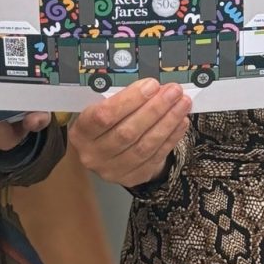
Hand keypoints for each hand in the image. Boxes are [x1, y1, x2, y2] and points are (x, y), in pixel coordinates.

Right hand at [69, 78, 191, 187]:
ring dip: (167, 122)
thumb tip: (152, 86)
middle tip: (173, 91)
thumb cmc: (104, 124)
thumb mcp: (100, 108)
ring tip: (182, 104)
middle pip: (128, 132)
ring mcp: (113, 170)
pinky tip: (180, 121)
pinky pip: (156, 156)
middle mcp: (93, 154)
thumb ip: (120, 99)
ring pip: (145, 145)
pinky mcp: (132, 178)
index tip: (152, 85)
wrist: (103, 152)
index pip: (105, 115)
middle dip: (155, 109)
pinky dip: (171, 137)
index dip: (130, 100)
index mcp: (81, 132)